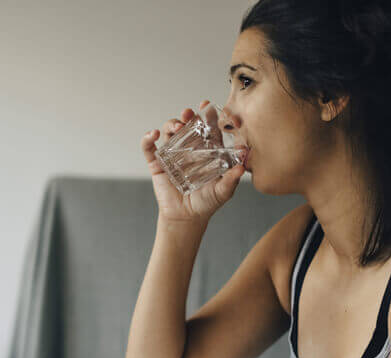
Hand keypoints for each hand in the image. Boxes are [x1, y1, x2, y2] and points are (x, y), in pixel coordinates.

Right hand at [140, 99, 244, 222]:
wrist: (186, 217)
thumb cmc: (207, 203)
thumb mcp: (223, 191)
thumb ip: (231, 179)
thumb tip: (243, 167)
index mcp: (206, 151)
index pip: (207, 129)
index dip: (207, 116)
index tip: (207, 106)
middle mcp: (189, 149)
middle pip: (187, 126)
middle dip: (187, 116)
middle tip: (189, 114)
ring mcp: (172, 155)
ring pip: (169, 132)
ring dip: (171, 124)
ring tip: (176, 126)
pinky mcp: (157, 164)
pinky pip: (149, 148)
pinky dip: (148, 139)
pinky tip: (153, 134)